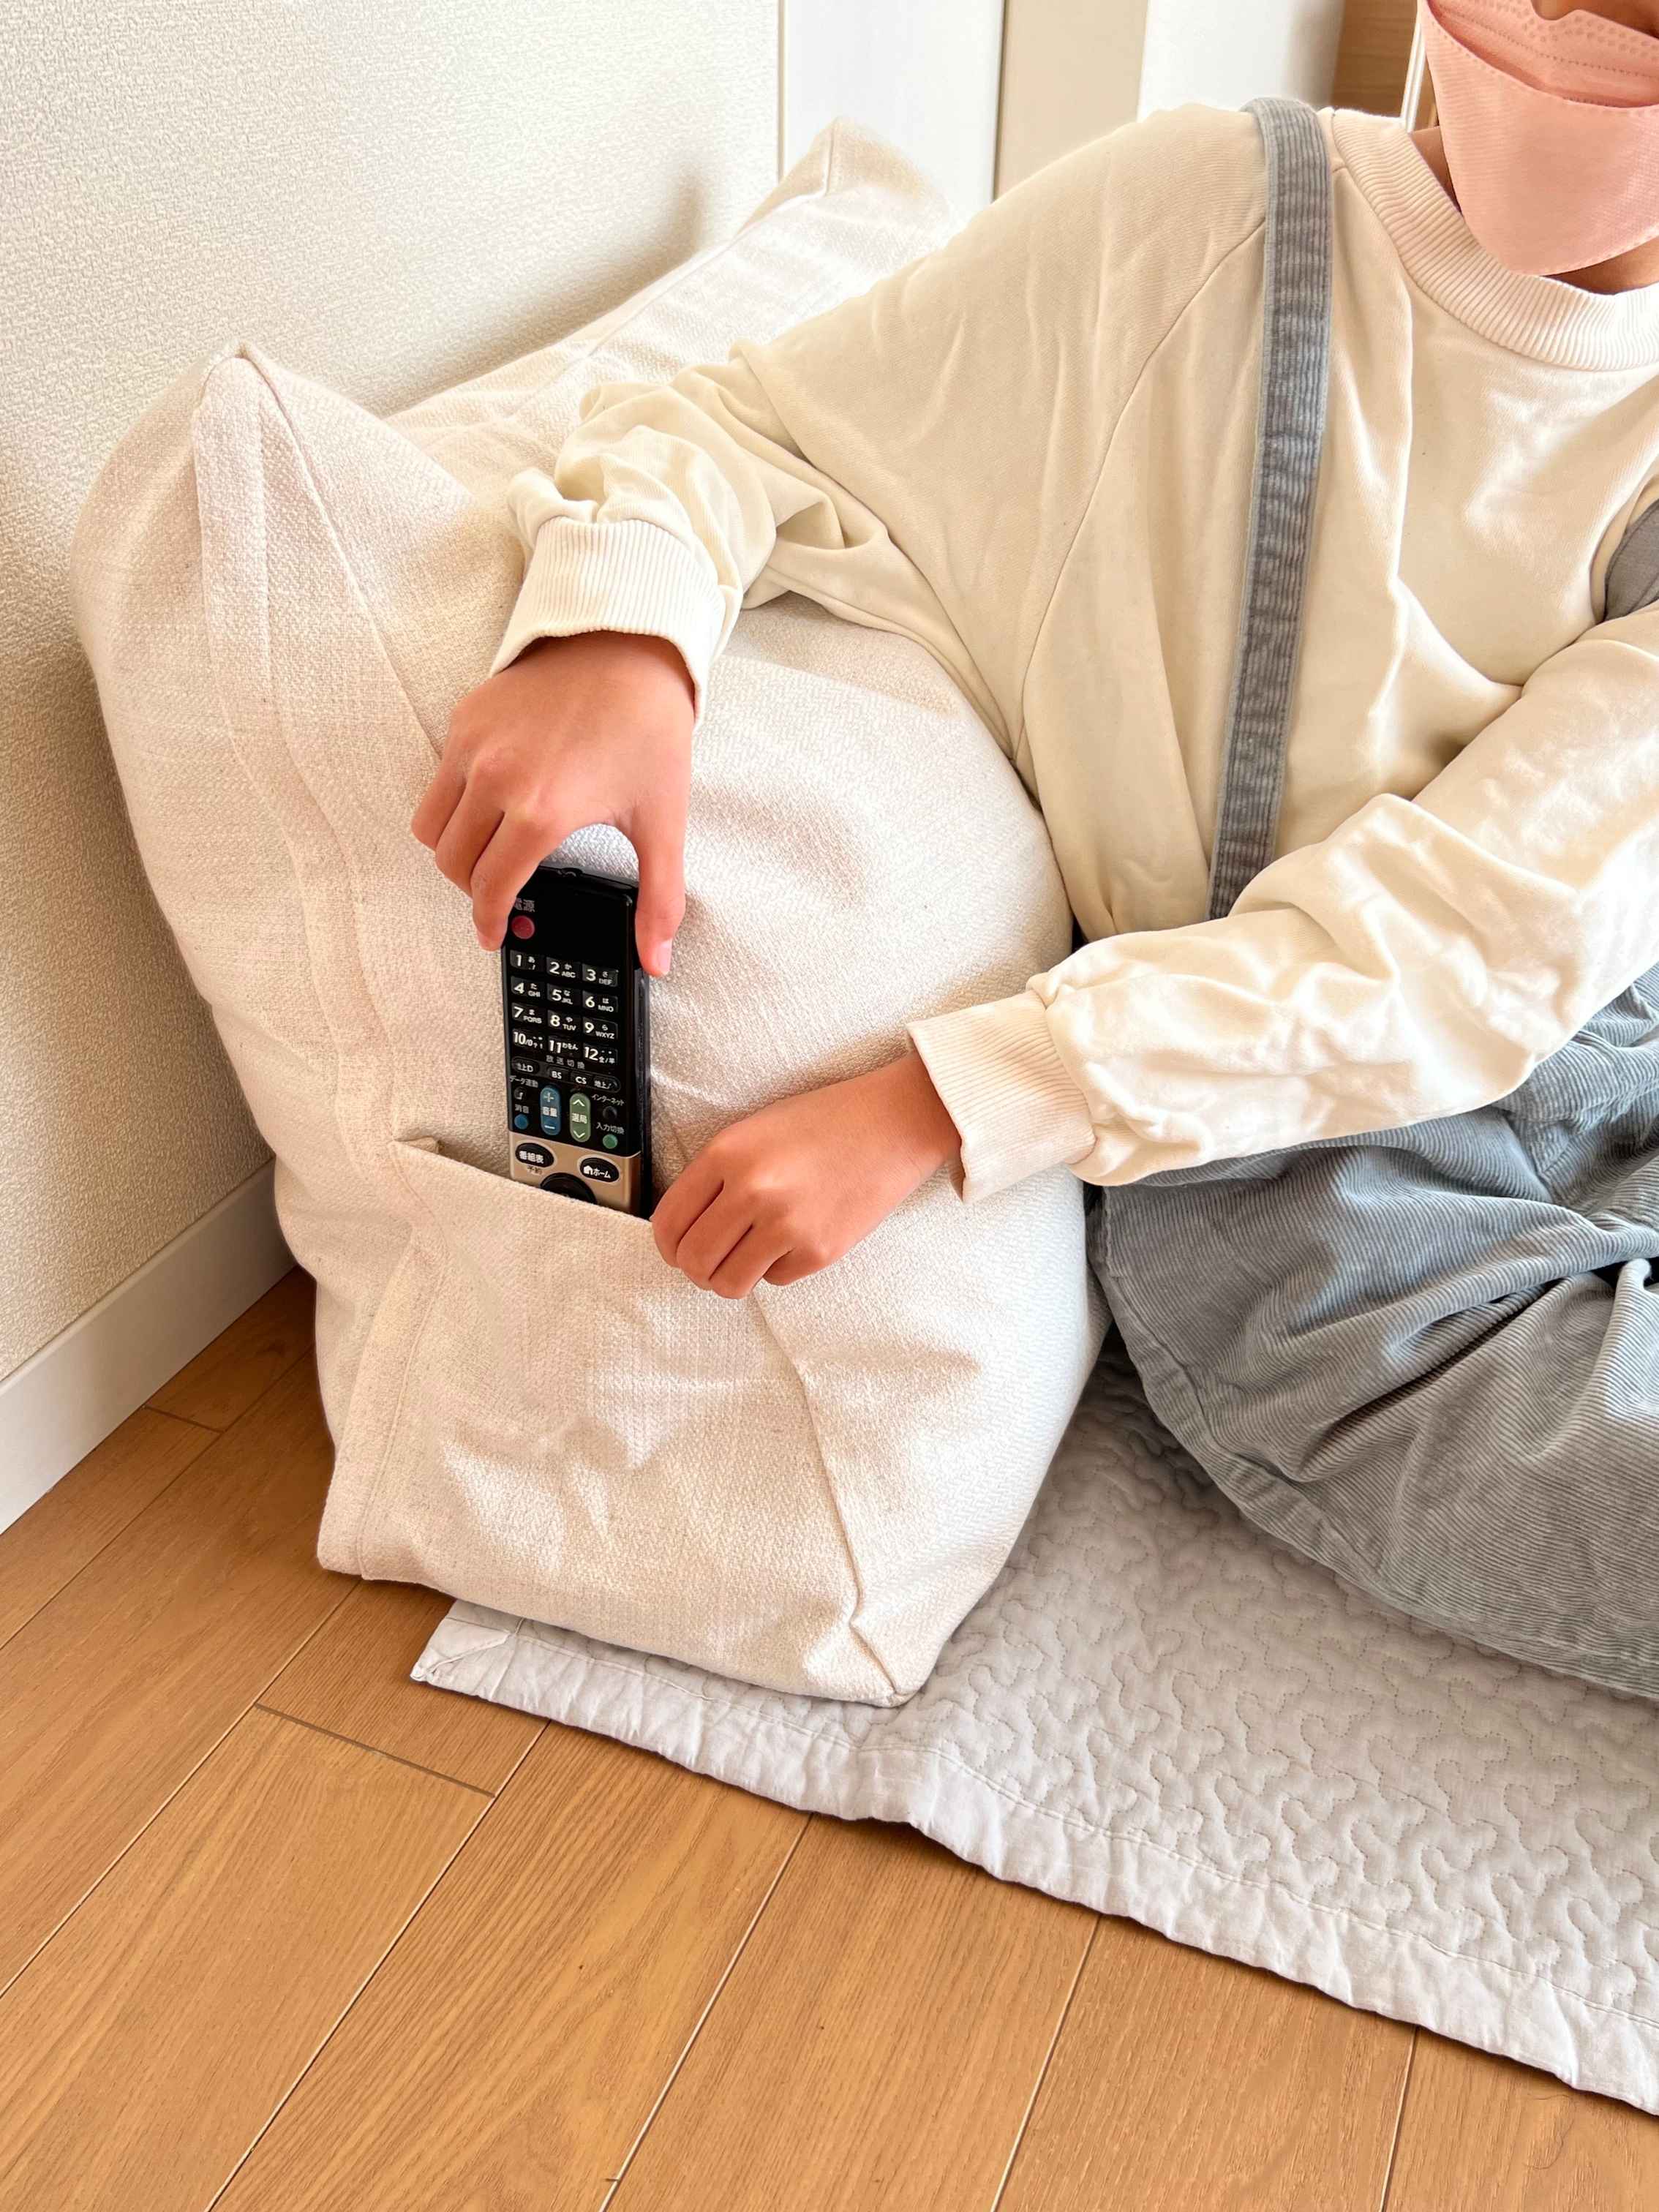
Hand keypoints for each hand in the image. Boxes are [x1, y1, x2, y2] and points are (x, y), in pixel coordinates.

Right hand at [410, 629, 694, 971]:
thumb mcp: (662, 820)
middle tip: (498, 896)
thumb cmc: (647, 729)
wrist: (628, 645)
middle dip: (473, 890)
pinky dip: (453, 804)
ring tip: (488, 854)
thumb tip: (658, 959)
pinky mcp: (465, 719)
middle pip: (451, 863)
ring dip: (452, 851)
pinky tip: (492, 804)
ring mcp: (473, 746)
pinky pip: (438, 780)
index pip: (491, 888)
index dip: (489, 922)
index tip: (495, 934)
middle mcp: (496, 781)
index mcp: (541, 813)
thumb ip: (659, 899)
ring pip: (430, 826)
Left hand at [652, 1051, 962, 1295]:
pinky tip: (792, 1240)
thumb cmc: (826, 1122)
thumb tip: (687, 1227)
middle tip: (709, 1263)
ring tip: (744, 1260)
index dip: (667, 1245)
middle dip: (695, 1268)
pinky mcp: (819, 1251)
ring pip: (728, 1282)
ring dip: (729, 1278)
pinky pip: (775, 1280)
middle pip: (693, 1260)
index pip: (669, 1221)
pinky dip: (776, 1268)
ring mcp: (786, 1224)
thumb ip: (716, 1174)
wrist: (893, 1123)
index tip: (676, 1249)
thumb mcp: (755, 1130)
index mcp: (727, 1153)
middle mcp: (752, 1190)